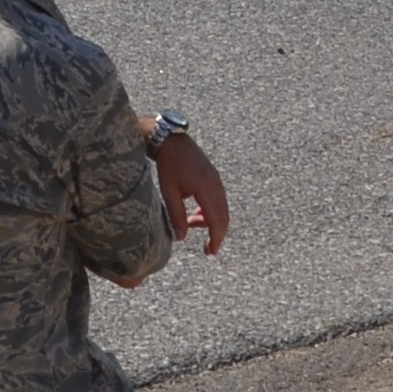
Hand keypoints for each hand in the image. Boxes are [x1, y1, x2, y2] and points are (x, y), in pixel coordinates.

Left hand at [152, 127, 229, 256]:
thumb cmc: (168, 164)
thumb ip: (176, 215)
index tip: (210, 252)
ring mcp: (216, 180)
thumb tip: (181, 238)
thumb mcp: (169, 192)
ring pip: (221, 209)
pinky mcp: (212, 178)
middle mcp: (216, 185)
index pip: (217, 219)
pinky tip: (195, 215)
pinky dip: (210, 211)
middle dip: (217, 234)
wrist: (170, 140)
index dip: (216, 238)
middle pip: (223, 216)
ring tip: (191, 225)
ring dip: (211, 222)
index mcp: (207, 188)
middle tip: (208, 250)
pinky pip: (217, 200)